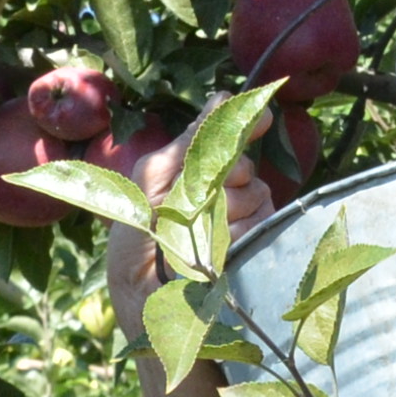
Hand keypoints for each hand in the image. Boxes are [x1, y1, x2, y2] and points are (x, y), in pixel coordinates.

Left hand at [105, 128, 276, 302]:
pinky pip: (259, 222)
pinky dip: (235, 234)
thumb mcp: (153, 179)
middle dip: (222, 177)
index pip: (232, 136)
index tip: (260, 121)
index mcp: (198, 169)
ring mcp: (245, 217)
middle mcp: (227, 190)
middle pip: (242, 163)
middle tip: (190, 204)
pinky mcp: (256, 245)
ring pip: (255, 193)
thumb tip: (223, 98)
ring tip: (194, 237)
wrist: (142, 297)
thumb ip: (188, 142)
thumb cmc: (135, 240)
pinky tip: (214, 252)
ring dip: (224, 212)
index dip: (247, 125)